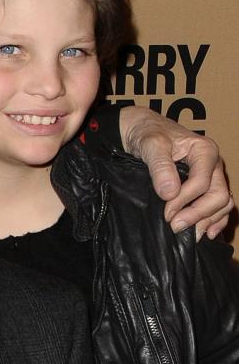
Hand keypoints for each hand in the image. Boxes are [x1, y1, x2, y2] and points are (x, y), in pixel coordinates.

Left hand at [120, 107, 233, 239]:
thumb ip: (160, 167)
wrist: (141, 129)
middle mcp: (213, 164)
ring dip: (208, 220)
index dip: (184, 200)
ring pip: (222, 203)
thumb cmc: (147, 133)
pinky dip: (216, 220)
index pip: (202, 183)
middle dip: (199, 214)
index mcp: (205, 150)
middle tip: (176, 226)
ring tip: (190, 234)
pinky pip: (220, 206)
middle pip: (218, 195)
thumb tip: (170, 194)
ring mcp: (212, 175)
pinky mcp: (206, 185)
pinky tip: (206, 232)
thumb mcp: (150, 144)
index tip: (166, 213)